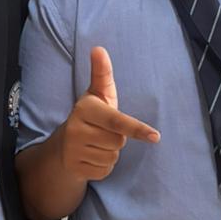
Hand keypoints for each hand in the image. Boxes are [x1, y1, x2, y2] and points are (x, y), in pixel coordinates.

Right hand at [60, 47, 158, 178]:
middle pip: (118, 141)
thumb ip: (101, 72)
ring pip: (112, 157)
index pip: (116, 121)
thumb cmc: (91, 114)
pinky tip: (91, 156)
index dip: (136, 128)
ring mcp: (73, 150)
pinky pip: (104, 171)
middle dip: (118, 138)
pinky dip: (103, 166)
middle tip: (103, 131)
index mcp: (84, 109)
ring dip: (110, 153)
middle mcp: (75, 129)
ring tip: (96, 144)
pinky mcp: (75, 168)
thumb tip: (98, 48)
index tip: (156, 136)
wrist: (64, 143)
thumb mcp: (97, 93)